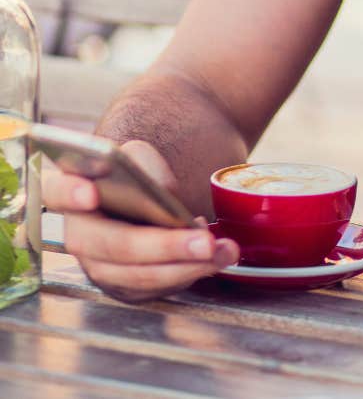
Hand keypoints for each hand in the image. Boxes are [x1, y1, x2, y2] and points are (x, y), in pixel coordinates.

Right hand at [42, 139, 238, 302]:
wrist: (145, 196)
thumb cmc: (137, 173)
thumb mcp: (139, 156)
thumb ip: (143, 166)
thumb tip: (161, 194)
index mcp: (71, 193)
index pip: (55, 193)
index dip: (70, 194)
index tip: (91, 192)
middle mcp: (79, 236)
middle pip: (112, 246)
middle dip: (161, 246)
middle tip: (203, 240)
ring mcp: (100, 266)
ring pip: (138, 275)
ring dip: (184, 266)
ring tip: (222, 250)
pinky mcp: (125, 286)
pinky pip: (155, 288)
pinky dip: (188, 273)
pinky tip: (214, 256)